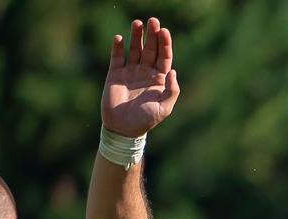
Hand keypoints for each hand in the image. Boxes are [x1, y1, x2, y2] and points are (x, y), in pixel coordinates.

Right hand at [103, 17, 180, 136]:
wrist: (123, 128)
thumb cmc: (146, 120)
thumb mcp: (164, 108)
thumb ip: (172, 91)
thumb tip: (173, 71)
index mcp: (159, 80)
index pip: (164, 57)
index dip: (165, 44)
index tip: (164, 31)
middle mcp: (145, 73)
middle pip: (150, 49)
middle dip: (152, 35)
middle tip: (153, 20)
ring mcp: (130, 72)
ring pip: (134, 49)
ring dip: (136, 36)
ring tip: (137, 23)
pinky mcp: (115, 74)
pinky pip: (117, 57)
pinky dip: (117, 47)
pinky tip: (119, 38)